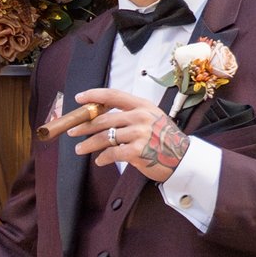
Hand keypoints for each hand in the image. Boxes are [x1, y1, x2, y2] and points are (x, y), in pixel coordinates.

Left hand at [44, 84, 187, 182]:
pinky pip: (113, 153)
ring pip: (105, 137)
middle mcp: (141, 117)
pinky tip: (99, 161)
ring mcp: (140, 133)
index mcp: (142, 105)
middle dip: (84, 126)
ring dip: (88, 144)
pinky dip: (103, 158)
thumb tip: (102, 117)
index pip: (113, 95)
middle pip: (104, 119)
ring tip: (79, 149)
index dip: (94, 96)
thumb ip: (131, 115)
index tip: (79, 99)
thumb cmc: (164, 139)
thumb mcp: (152, 118)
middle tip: (72, 131)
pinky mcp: (138, 151)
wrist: (183, 158)